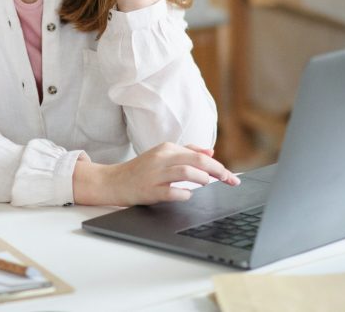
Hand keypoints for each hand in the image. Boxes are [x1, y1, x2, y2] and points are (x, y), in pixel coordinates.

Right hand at [73, 142, 239, 205]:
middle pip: (197, 161)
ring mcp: (155, 174)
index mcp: (167, 148)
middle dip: (218, 171)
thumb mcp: (163, 155)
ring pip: (185, 172)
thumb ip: (187, 151)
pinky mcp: (149, 190)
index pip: (199, 155)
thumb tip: (211, 152)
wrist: (114, 181)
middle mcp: (162, 158)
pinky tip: (188, 196)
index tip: (231, 177)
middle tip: (230, 181)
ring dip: (202, 179)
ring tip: (209, 185)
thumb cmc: (142, 169)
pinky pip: (171, 192)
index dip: (219, 166)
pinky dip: (183, 194)